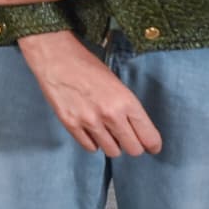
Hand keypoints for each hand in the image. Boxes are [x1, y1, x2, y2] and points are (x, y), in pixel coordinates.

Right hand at [18, 31, 162, 156]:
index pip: (149, 137)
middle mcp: (110, 114)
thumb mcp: (116, 83)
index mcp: (126, 101)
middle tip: (127, 137)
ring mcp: (89, 121)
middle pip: (133, 149)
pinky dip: (93, 142)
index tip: (150, 146)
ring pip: (112, 151)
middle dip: (133, 145)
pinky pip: (90, 147)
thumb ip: (127, 108)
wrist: (56, 57)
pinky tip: (90, 129)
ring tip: (106, 131)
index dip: (152, 144)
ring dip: (112, 144)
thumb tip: (136, 130)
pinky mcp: (71, 124)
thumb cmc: (86, 65)